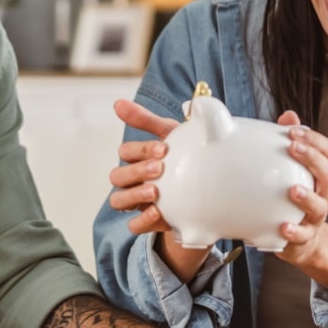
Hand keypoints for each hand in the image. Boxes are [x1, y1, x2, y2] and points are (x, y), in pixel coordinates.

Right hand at [107, 100, 206, 279]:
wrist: (209, 190)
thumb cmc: (184, 156)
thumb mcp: (171, 135)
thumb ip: (147, 120)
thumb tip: (117, 102)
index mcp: (138, 157)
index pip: (126, 151)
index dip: (141, 150)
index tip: (164, 149)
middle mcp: (133, 179)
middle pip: (118, 176)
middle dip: (137, 171)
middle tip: (159, 168)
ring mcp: (138, 201)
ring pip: (118, 200)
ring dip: (134, 194)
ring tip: (155, 191)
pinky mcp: (148, 222)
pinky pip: (134, 225)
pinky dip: (142, 220)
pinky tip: (158, 213)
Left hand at [274, 110, 327, 282]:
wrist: (300, 240)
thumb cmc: (293, 200)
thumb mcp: (291, 170)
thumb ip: (290, 144)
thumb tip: (288, 115)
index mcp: (320, 175)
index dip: (314, 139)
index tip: (293, 131)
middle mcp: (323, 194)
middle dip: (312, 159)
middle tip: (293, 148)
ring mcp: (315, 217)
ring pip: (320, 206)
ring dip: (308, 196)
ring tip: (293, 190)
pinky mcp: (303, 237)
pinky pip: (302, 235)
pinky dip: (295, 231)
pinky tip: (283, 226)